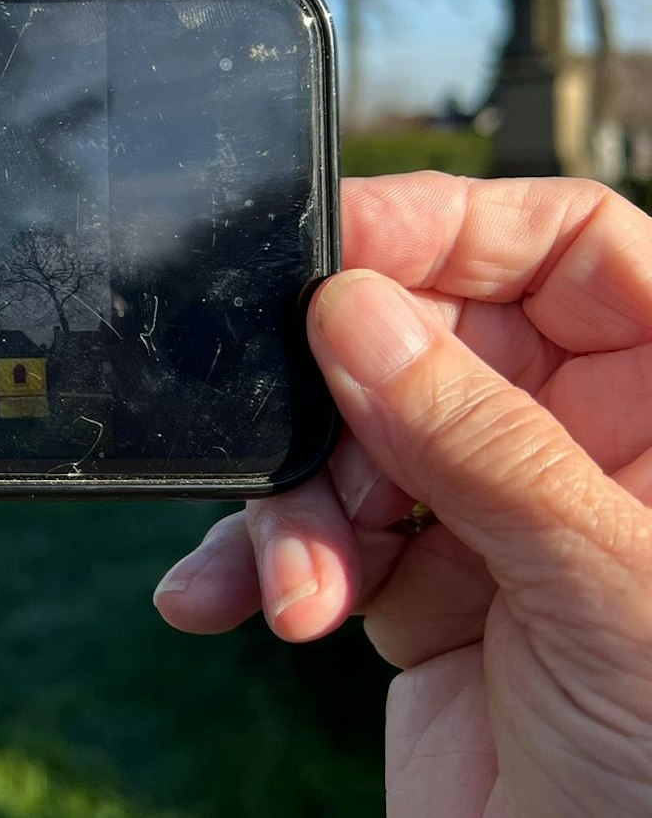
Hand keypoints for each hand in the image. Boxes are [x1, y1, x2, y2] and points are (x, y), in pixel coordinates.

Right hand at [153, 173, 651, 815]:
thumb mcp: (603, 582)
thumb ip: (477, 438)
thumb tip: (354, 311)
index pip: (572, 250)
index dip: (456, 228)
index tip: (338, 249)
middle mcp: (586, 453)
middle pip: (427, 341)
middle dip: (340, 402)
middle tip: (295, 454)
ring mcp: (499, 528)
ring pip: (353, 443)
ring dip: (294, 510)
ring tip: (297, 589)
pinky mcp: (423, 603)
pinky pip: (316, 541)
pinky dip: (262, 566)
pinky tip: (229, 601)